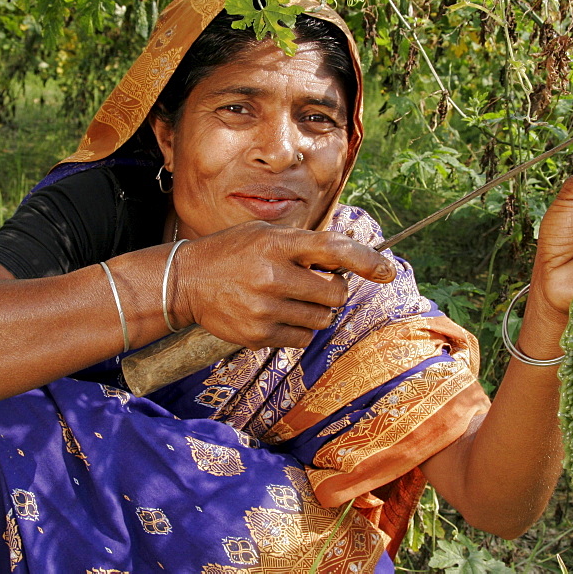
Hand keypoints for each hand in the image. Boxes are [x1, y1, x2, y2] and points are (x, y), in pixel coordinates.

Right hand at [170, 221, 395, 348]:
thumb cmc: (232, 252)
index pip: (333, 249)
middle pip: (335, 293)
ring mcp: (265, 308)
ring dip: (317, 312)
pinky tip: (279, 316)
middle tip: (316, 285)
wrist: (186, 281)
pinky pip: (302, 339)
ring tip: (293, 300)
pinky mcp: (258, 334)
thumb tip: (348, 260)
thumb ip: (303, 244)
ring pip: (322, 320)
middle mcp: (273, 275)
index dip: (366, 260)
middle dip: (333, 291)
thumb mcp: (264, 233)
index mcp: (278, 244)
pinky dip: (300, 330)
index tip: (387, 271)